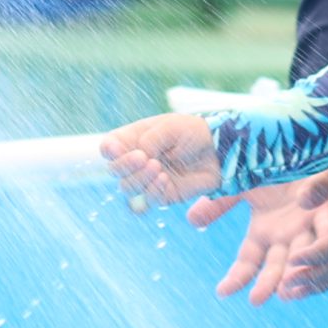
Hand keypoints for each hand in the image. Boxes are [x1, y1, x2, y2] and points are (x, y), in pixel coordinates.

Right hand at [97, 113, 219, 206]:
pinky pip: (149, 200)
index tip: (116, 148)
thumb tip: (139, 156)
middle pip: (114, 170)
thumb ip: (151, 139)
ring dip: (139, 178)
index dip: (109, 150)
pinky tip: (164, 179)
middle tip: (142, 157)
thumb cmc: (193, 132)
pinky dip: (153, 190)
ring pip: (128, 188)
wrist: (219, 148)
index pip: (109, 148)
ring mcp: (148, 180)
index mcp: (134, 140)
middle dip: (124, 165)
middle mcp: (137, 162)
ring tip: (157, 166)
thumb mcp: (171, 127)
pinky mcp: (163, 194)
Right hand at [183, 153, 327, 302]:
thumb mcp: (240, 183)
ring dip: (295, 271)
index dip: (237, 277)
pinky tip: (312, 254)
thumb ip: (219, 202)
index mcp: (264, 232)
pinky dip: (322, 242)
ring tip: (286, 288)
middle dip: (268, 283)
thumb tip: (191, 218)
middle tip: (257, 299)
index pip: (248, 262)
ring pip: (303, 255)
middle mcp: (287, 235)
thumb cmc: (267, 163)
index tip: (223, 291)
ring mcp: (308, 225)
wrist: (298, 139)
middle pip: (276, 265)